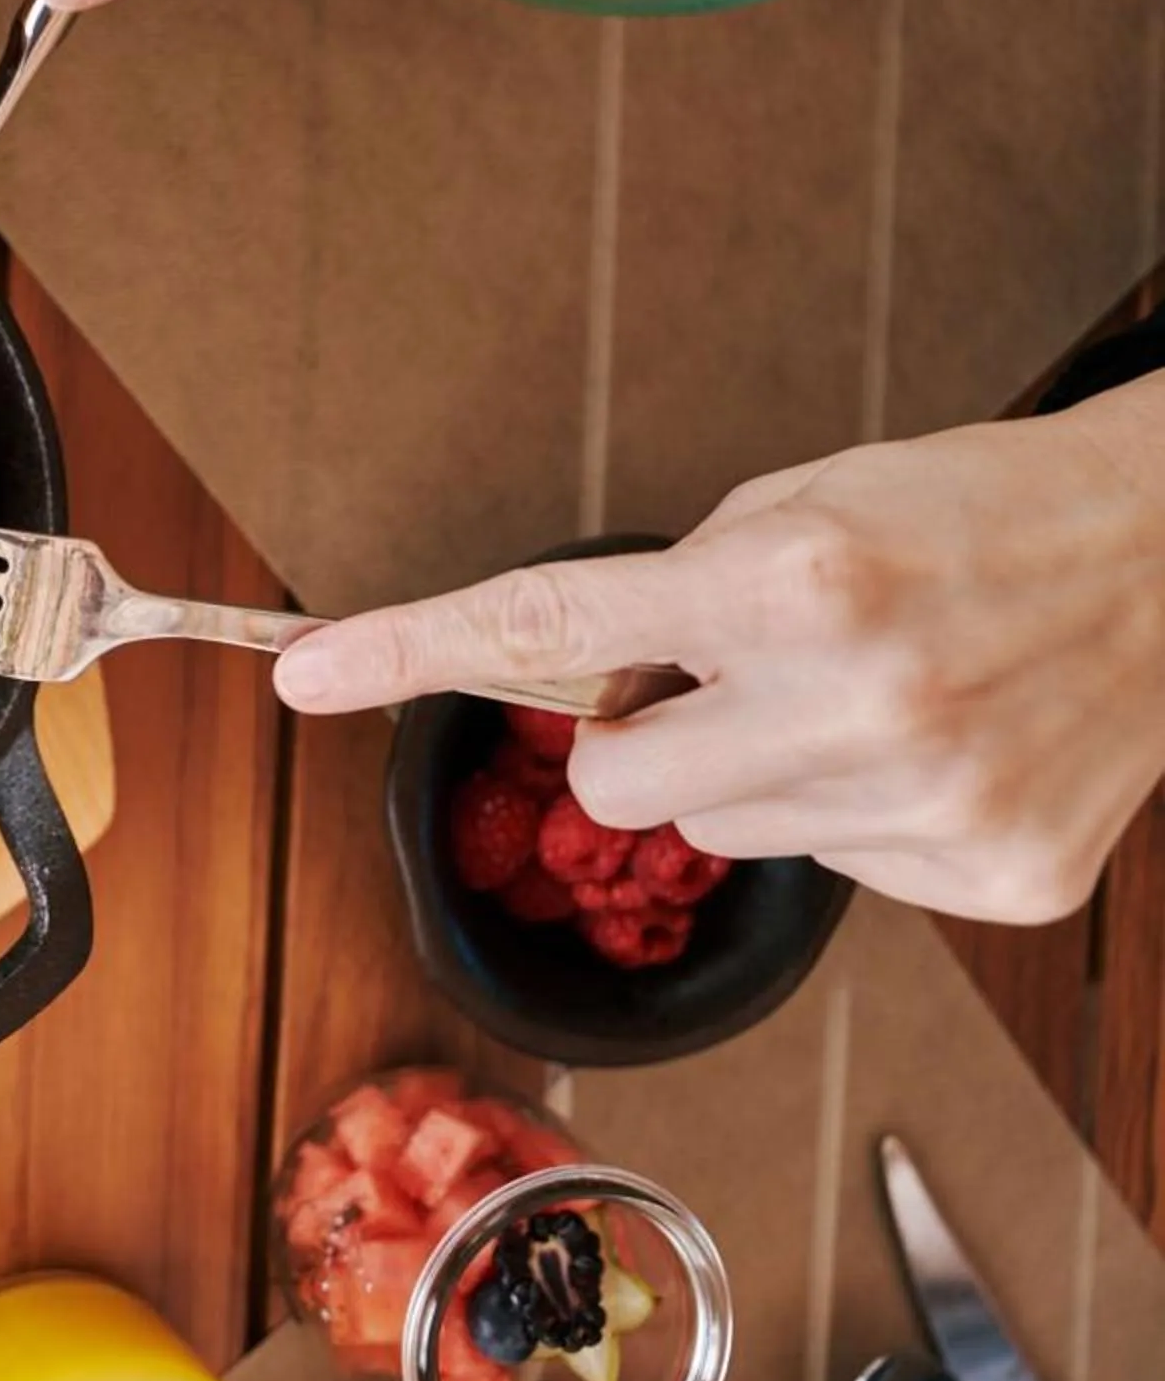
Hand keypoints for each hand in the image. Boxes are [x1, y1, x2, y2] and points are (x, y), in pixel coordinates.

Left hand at [270, 376, 1164, 924]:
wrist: (1164, 554)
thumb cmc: (963, 510)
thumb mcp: (793, 505)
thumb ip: (672, 600)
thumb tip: (573, 688)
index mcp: (787, 582)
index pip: (549, 627)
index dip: (408, 650)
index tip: (303, 674)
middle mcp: (855, 697)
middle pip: (614, 780)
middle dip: (637, 738)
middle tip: (728, 677)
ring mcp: (927, 801)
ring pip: (719, 835)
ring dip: (757, 772)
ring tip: (862, 696)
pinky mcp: (990, 875)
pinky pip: (830, 871)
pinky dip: (853, 815)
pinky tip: (932, 746)